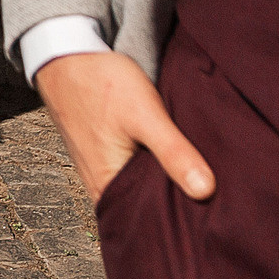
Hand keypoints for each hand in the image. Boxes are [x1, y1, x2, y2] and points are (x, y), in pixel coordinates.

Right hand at [35, 49, 214, 205]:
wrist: (65, 54)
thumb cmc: (100, 83)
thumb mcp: (145, 115)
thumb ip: (174, 152)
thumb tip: (205, 191)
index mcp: (107, 188)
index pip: (149, 223)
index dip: (179, 224)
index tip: (210, 223)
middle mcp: (101, 186)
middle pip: (145, 209)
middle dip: (175, 206)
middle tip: (213, 205)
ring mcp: (100, 170)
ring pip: (139, 190)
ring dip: (163, 186)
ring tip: (197, 183)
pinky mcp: (104, 154)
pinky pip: (132, 174)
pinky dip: (151, 170)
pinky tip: (170, 161)